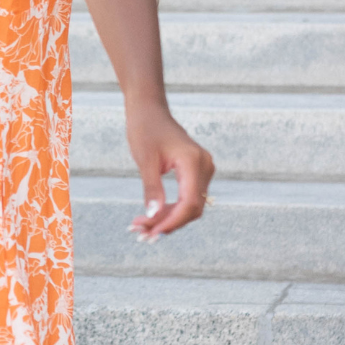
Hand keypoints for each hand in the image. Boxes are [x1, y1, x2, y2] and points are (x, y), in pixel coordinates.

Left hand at [126, 101, 213, 239]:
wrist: (150, 111)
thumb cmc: (145, 130)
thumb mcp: (145, 160)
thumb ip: (152, 189)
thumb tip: (153, 216)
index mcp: (193, 162)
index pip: (189, 203)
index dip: (172, 222)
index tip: (151, 232)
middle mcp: (204, 166)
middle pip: (192, 208)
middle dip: (167, 224)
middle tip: (140, 234)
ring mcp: (202, 169)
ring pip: (189, 206)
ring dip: (167, 219)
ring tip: (141, 227)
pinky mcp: (196, 173)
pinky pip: (187, 197)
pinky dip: (170, 209)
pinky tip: (151, 217)